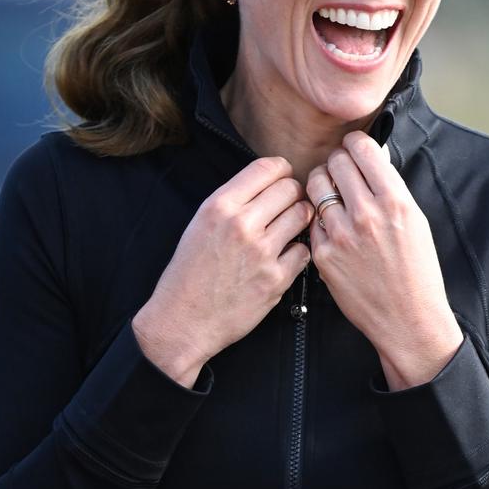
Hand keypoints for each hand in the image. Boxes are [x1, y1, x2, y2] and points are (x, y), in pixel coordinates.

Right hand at [132, 157, 312, 386]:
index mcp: (220, 206)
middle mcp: (242, 224)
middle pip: (290, 189)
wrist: (184, 320)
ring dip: (299, 220)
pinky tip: (283, 257)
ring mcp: (262, 252)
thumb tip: (269, 182)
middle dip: (293, 194)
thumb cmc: (190, 272)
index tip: (283, 178)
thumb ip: (233, 201)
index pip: (267, 167)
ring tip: (287, 229)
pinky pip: (304, 251)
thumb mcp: (200, 223)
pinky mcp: (276, 278)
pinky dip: (297, 252)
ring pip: (302, 215)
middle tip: (288, 206)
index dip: (282, 170)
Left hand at [306, 132, 461, 389]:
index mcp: (395, 202)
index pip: (363, 149)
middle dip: (337, 161)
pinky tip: (331, 226)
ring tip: (330, 193)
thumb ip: (392, 189)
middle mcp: (367, 214)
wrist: (407, 319)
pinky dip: (318, 217)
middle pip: (335, 162)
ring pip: (316, 186)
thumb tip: (372, 159)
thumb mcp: (416, 222)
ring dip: (322, 184)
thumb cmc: (417, 272)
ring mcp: (341, 235)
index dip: (355, 143)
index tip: (352, 147)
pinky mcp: (323, 255)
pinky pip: (312, 220)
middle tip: (340, 170)